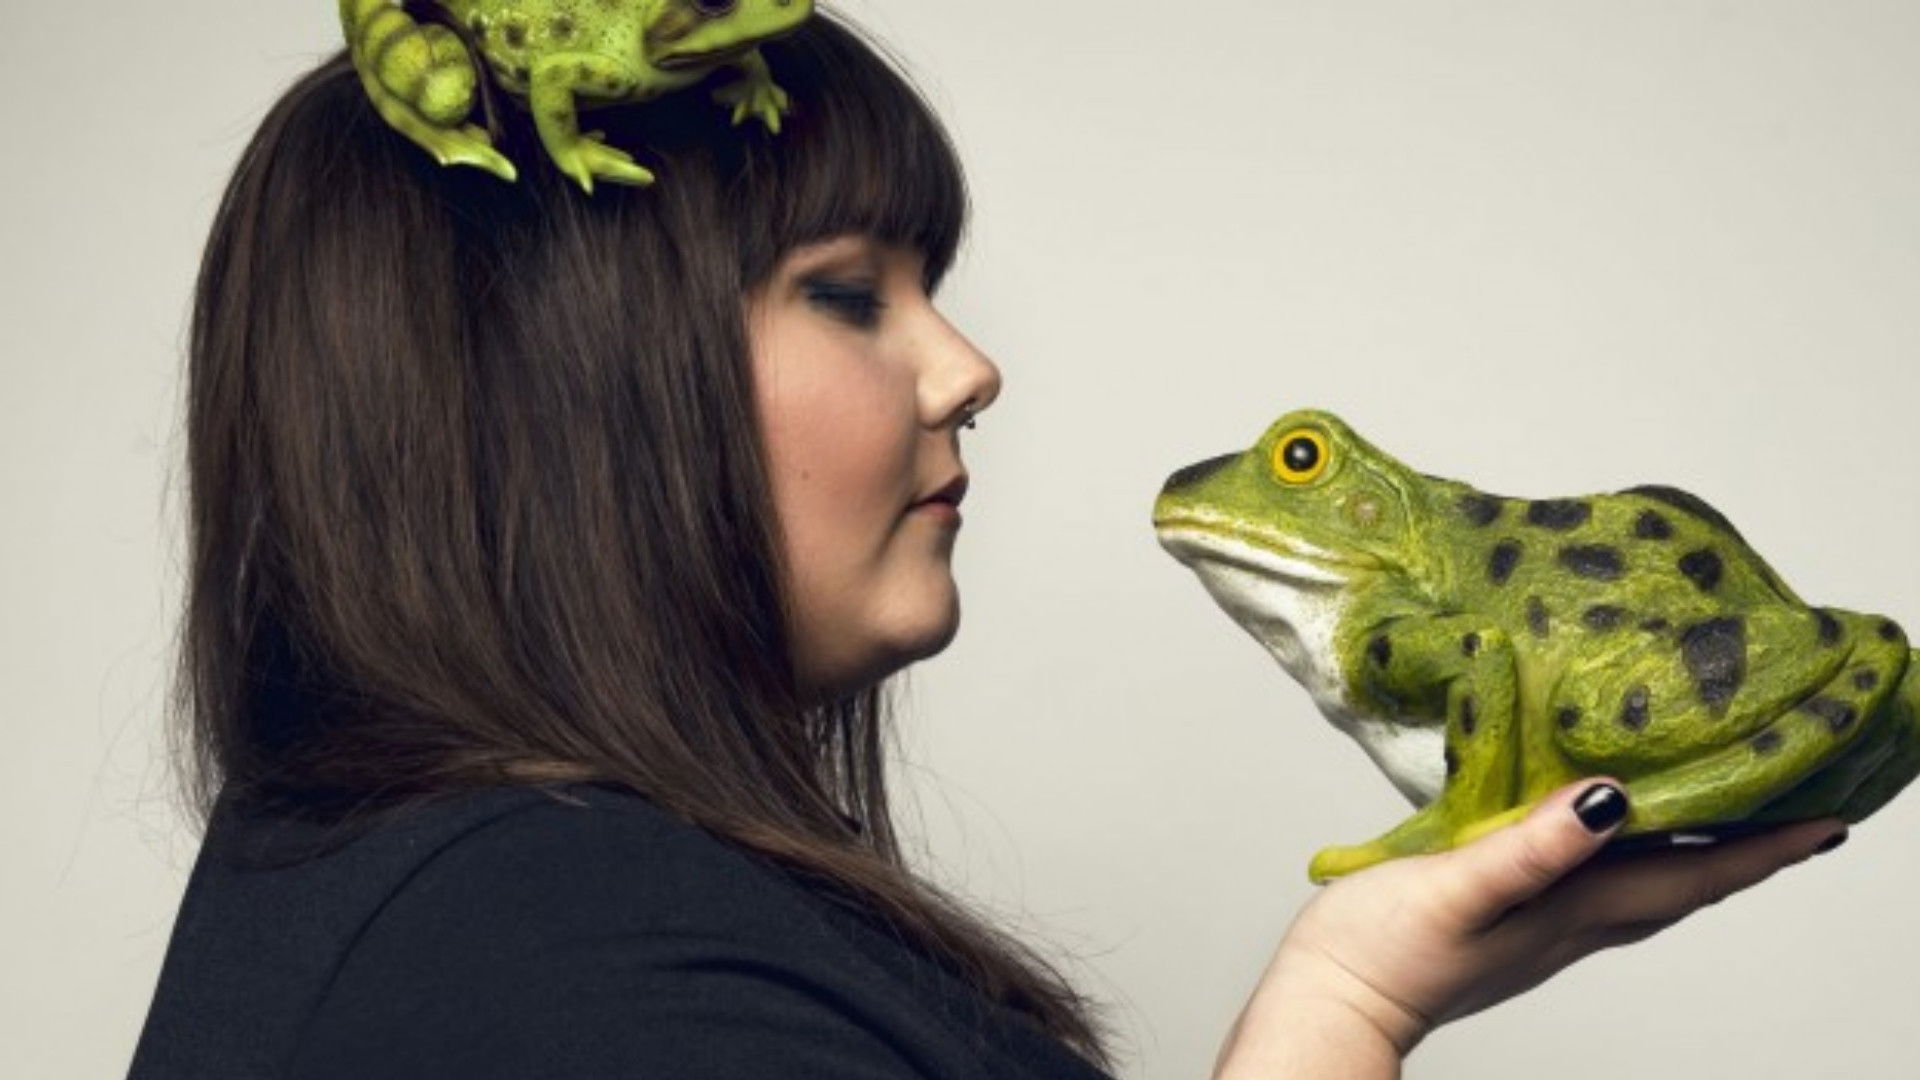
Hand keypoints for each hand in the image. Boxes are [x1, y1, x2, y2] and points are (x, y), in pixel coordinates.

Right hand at [1213, 779, 1845, 1078]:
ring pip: (1645, 887)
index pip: (1690, 879)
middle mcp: (1571, 923)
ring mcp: (1543, 927)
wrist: (1331, 1001)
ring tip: (1726, 814)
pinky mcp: (1509, 920)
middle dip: (1745, 852)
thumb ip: (1532, 848)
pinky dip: (1632, 855)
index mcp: (1571, 912)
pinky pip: (1599, 884)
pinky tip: (1610, 829)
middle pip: (1684, 887)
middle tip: (1797, 808)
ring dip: (1695, 855)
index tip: (1827, 822)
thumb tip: (1611, 800)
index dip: (1761, 851)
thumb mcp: (1458, 887)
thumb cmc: (1381, 951)